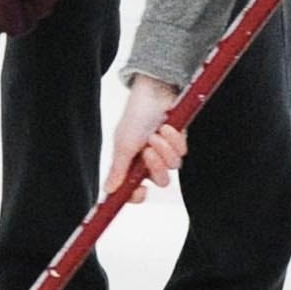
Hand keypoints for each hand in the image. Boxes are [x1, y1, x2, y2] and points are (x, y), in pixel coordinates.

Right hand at [105, 76, 185, 202]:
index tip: (139, 190)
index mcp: (130, 164)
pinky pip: (181, 152)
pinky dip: (173, 140)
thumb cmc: (135, 116)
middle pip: (159, 181)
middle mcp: (148, 162)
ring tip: (156, 134)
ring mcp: (164, 153)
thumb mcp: (123, 144)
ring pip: (172, 167)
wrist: (154, 94)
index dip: (136, 195)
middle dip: (156, 167)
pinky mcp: (178, 144)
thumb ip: (118, 169)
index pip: (132, 189)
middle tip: (148, 152)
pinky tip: (166, 127)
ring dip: (164, 150)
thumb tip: (108, 190)